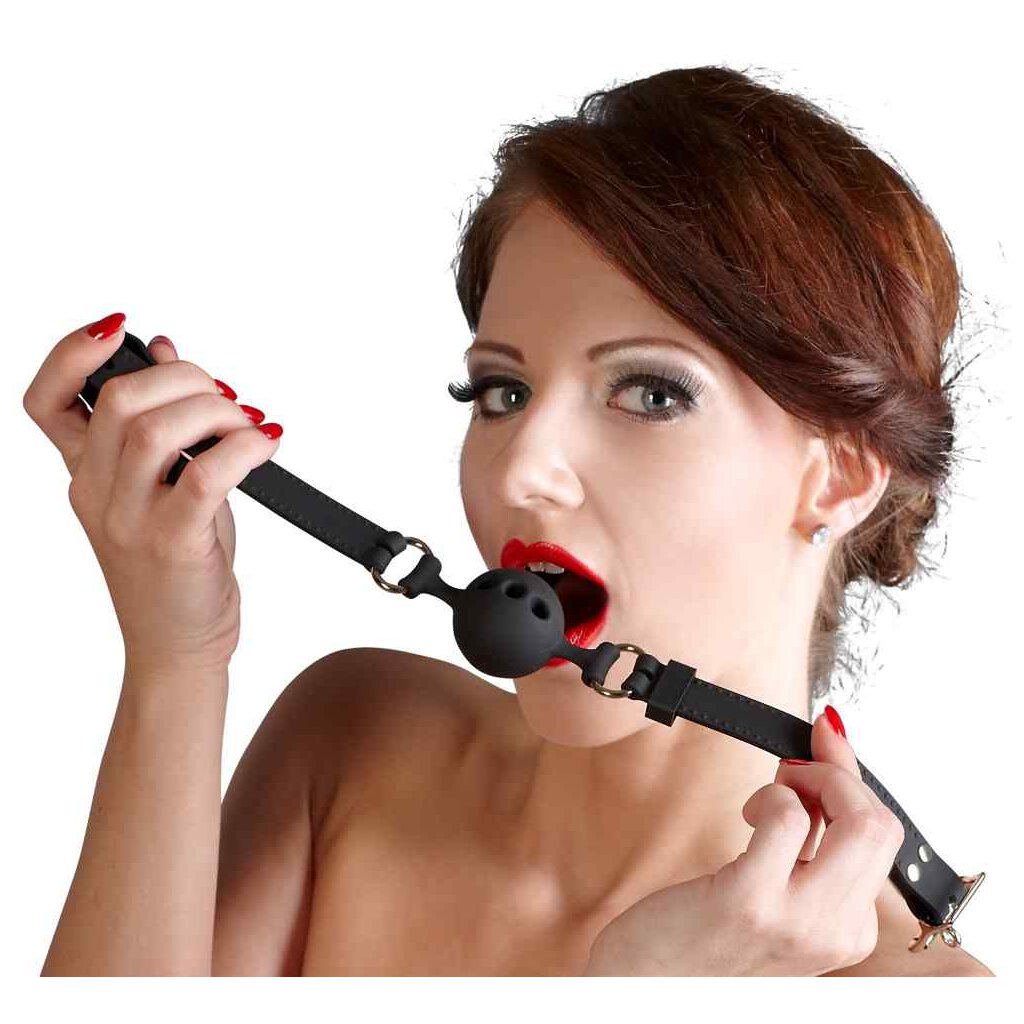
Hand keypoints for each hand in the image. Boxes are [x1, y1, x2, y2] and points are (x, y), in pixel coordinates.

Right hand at [23, 315, 281, 674]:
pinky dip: (244, 447)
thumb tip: (166, 351)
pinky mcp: (174, 545)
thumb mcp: (160, 487)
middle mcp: (97, 493)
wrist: (177, 646)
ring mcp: (131, 521)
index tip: (120, 327)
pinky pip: (206, 475)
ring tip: (249, 423)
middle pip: (118, 400)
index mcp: (85, 474)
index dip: (71, 352)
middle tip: (226, 396)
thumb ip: (158, 423)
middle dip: (184, 377)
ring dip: (216, 410)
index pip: (44, 400)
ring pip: (155, 431)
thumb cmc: (174, 565)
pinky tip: (267, 442)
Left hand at [582, 708, 905, 975]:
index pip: (884, 835)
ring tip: (771, 792)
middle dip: (838, 773)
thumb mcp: (772, 884)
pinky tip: (746, 815)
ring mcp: (799, 922)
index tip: (825, 744)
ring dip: (810, 777)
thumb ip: (808, 833)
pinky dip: (771, 794)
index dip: (852, 779)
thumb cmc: (697, 935)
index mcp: (848, 929)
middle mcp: (836, 933)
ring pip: (859, 820)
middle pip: (881, 824)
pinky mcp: (750, 901)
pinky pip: (789, 818)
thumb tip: (825, 758)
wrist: (645, 989)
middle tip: (794, 771)